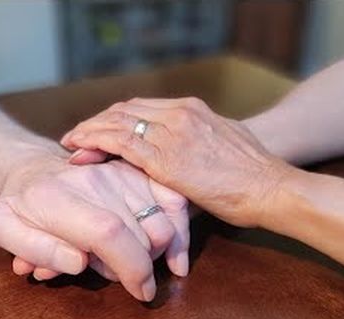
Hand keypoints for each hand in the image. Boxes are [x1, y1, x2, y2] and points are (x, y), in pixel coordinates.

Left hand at [0, 144, 189, 301]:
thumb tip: (78, 262)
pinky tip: (173, 254)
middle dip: (139, 267)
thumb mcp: (4, 230)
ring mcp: (118, 173)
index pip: (108, 232)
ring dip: (155, 253)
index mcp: (56, 197)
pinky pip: (174, 202)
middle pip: (142, 233)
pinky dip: (180, 232)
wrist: (34, 170)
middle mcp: (93, 179)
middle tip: (110, 271)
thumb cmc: (20, 209)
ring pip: (162, 223)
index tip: (140, 292)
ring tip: (125, 258)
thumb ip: (36, 249)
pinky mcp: (137, 171)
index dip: (130, 267)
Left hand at [61, 97, 292, 227]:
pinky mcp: (164, 157)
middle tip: (77, 136)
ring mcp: (171, 132)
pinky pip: (119, 142)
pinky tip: (79, 149)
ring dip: (90, 131)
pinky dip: (95, 142)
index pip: (141, 107)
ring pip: (116, 122)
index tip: (99, 130)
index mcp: (191, 110)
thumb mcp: (223, 149)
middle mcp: (179, 114)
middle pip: (124, 109)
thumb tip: (178, 169)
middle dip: (97, 122)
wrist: (271, 187)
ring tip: (72, 143)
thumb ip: (197, 150)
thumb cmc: (254, 177)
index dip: (115, 118)